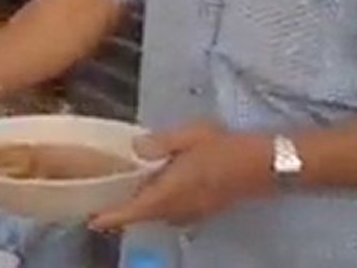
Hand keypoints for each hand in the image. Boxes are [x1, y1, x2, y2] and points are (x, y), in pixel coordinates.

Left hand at [90, 122, 274, 230]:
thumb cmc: (226, 147)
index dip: (112, 217)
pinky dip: (157, 203)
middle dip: (123, 211)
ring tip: (126, 190)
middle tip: (102, 198)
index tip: (92, 221)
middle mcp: (179, 208)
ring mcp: (193, 212)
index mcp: (171, 191)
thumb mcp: (191, 135)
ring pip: (158, 214)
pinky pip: (172, 211)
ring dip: (141, 207)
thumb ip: (161, 143)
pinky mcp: (204, 209)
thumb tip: (135, 148)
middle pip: (144, 215)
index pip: (134, 211)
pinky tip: (156, 186)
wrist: (263, 165)